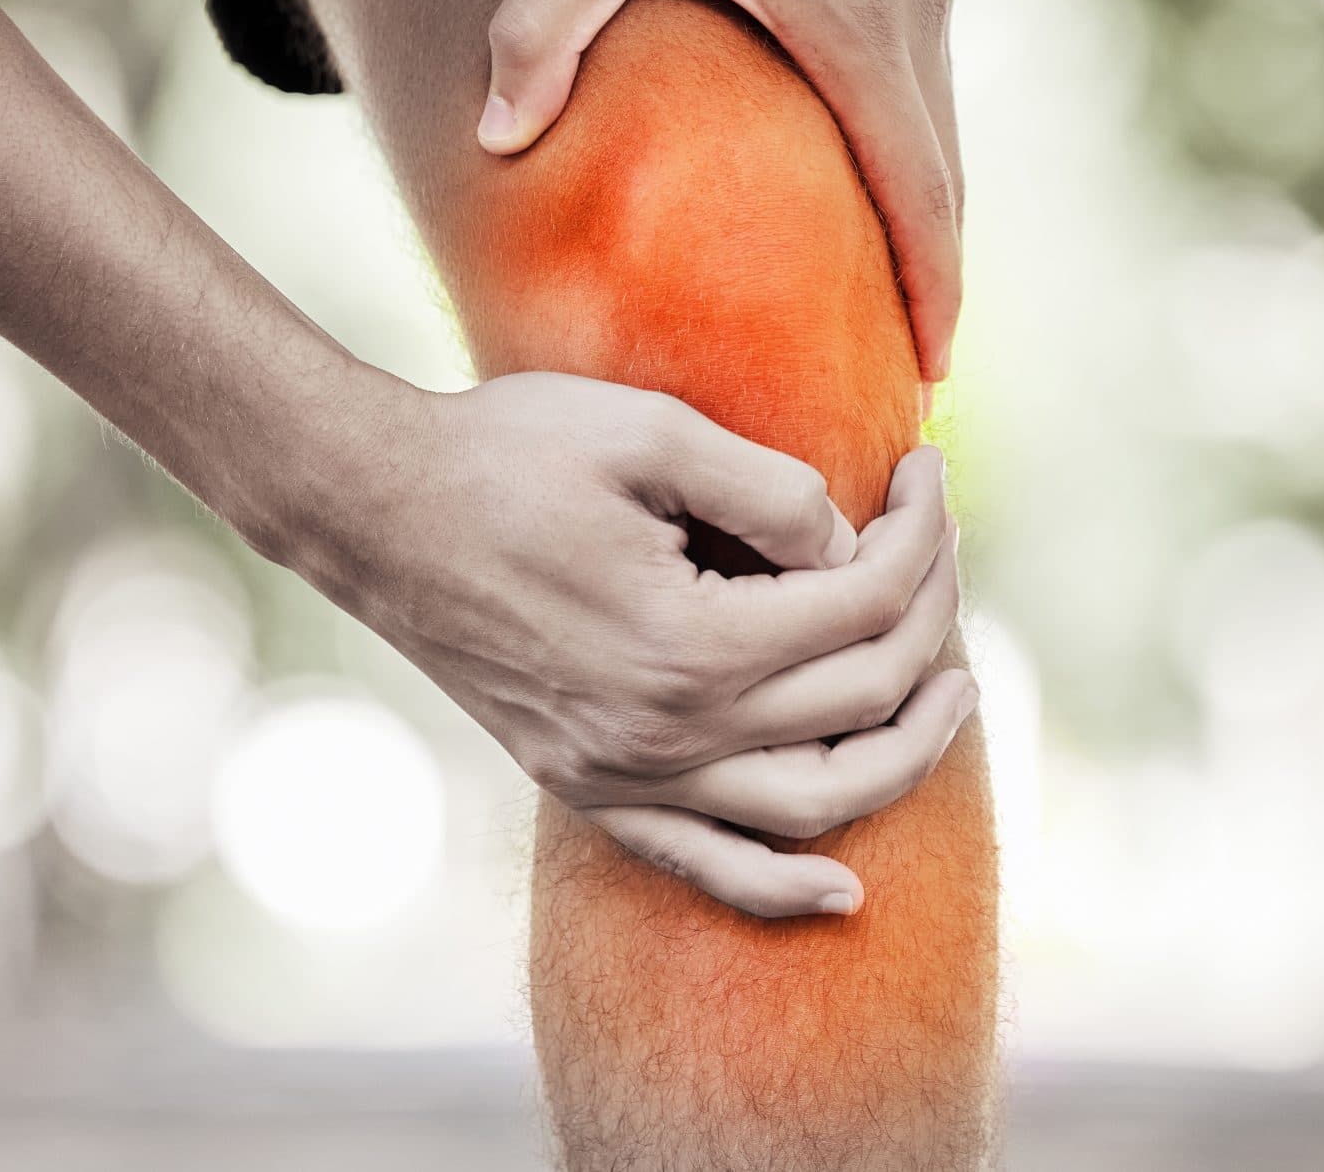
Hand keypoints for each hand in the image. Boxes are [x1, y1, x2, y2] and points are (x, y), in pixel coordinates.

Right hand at [297, 377, 970, 917]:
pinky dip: (781, 888)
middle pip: (861, 697)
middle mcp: (669, 731)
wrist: (372, 509)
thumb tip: (848, 545)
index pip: (862, 601)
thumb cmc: (502, 453)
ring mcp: (625, 773)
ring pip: (814, 802)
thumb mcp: (647, 432)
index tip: (922, 471)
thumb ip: (769, 488)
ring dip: (905, 749)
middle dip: (928, 613)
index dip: (919, 531)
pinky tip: (841, 892)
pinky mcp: (587, 787)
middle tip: (934, 545)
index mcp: (692, 640)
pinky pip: (705, 865)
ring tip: (951, 690)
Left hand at [475, 0, 965, 379]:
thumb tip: (493, 141)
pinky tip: (858, 125)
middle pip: (941, 160)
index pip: (915, 190)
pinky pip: (926, 41)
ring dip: (920, 182)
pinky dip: (907, 106)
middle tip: (902, 349)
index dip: (926, 286)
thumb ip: (539, 34)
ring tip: (885, 259)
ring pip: (938, 99)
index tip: (928, 366)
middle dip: (928, 260)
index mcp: (855, 21)